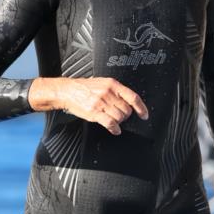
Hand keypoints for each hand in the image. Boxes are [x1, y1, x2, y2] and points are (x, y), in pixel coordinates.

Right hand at [28, 76, 148, 134]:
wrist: (68, 91)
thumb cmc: (85, 88)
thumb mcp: (103, 83)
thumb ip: (116, 91)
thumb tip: (129, 102)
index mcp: (113, 84)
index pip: (133, 97)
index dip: (141, 108)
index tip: (145, 115)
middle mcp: (109, 93)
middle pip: (127, 110)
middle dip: (125, 116)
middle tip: (120, 116)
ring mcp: (101, 103)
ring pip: (120, 117)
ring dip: (119, 122)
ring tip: (114, 121)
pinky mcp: (95, 112)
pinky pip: (110, 123)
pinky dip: (115, 128)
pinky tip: (115, 130)